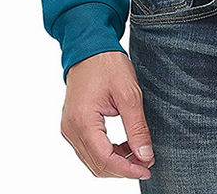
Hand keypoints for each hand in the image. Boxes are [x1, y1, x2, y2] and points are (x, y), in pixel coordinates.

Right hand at [60, 51, 154, 180]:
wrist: (89, 46)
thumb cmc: (107, 64)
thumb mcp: (129, 94)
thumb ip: (137, 127)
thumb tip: (145, 155)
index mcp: (82, 121)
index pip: (104, 160)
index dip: (127, 169)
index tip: (147, 168)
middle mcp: (71, 129)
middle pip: (96, 164)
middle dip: (123, 168)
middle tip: (146, 161)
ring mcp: (69, 127)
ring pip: (92, 159)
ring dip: (115, 161)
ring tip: (138, 152)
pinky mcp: (72, 124)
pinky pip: (89, 148)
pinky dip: (107, 152)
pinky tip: (124, 145)